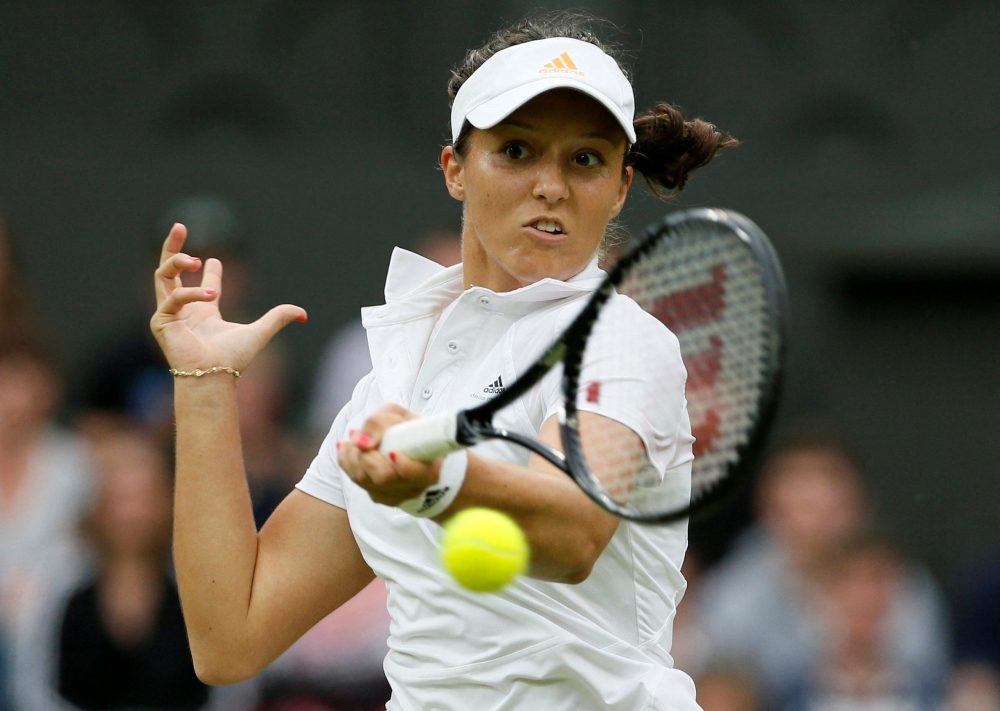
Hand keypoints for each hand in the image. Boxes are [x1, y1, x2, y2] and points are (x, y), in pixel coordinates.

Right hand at [150, 224, 306, 372]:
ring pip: (162, 275)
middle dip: (172, 247)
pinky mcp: (161, 321)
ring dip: (176, 261)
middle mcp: (183, 310)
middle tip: (179, 226)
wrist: (216, 377)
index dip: (208, 269)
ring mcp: (169, 314)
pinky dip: (192, 294)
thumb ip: (278, 318)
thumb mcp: (260, 332)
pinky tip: (210, 294)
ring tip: (197, 258)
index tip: (211, 258)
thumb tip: (303, 313)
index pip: (201, 285)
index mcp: (203, 312)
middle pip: (168, 271)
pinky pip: (174, 298)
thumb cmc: (233, 360)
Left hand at [338, 404, 441, 505]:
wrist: (409, 449)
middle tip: (360, 434)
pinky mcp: (378, 496)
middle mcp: (414, 487)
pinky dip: (346, 460)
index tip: (393, 452)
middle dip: (366, 453)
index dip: (405, 466)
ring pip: (364, 479)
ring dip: (353, 454)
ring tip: (355, 436)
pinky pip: (354, 479)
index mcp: (430, 468)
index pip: (418, 475)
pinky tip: (348, 446)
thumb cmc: (409, 432)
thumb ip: (383, 422)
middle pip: (383, 478)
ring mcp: (395, 496)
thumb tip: (363, 442)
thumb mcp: (401, 416)